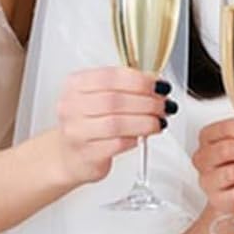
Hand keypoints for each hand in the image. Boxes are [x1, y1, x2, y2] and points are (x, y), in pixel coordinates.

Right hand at [54, 67, 171, 185]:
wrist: (69, 156)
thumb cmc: (88, 123)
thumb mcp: (99, 97)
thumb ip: (124, 87)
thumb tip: (156, 84)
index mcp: (75, 85)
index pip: (110, 77)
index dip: (139, 80)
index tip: (159, 85)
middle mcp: (71, 106)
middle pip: (115, 100)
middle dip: (147, 102)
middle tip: (164, 105)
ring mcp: (76, 132)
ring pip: (117, 124)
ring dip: (145, 122)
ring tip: (159, 122)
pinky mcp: (86, 154)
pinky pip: (117, 144)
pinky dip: (134, 139)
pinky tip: (141, 136)